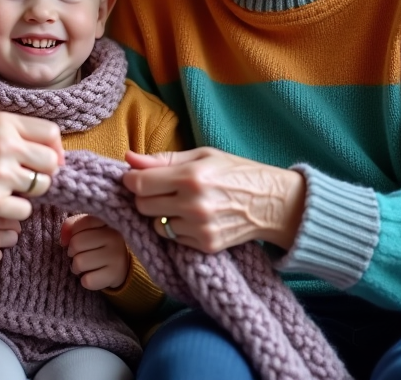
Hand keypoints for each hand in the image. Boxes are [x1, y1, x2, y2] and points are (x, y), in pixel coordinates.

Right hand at [0, 112, 63, 222]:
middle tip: (25, 178)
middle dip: (42, 173)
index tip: (47, 161)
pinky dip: (15, 211)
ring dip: (30, 193)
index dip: (55, 149)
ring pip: (42, 186)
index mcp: (3, 123)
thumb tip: (57, 154)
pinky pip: (26, 210)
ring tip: (9, 189)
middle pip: (51, 162)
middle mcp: (3, 145)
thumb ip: (19, 134)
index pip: (51, 132)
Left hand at [61, 214, 130, 290]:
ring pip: (79, 263)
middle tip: (78, 255)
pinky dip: (85, 281)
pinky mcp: (114, 275)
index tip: (72, 240)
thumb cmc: (98, 245)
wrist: (122, 266)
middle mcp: (114, 237)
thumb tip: (63, 240)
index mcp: (106, 222)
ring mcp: (116, 256)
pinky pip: (87, 280)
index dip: (71, 233)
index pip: (82, 223)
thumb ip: (72, 226)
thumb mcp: (88, 230)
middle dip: (71, 252)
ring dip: (76, 268)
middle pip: (76, 243)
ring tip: (84, 266)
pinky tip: (92, 276)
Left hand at [122, 147, 305, 253]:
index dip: (131, 180)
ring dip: (161, 215)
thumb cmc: (236, 172)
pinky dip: (177, 229)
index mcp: (191, 176)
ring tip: (180, 204)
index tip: (135, 177)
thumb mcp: (202, 156)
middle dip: (145, 197)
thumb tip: (129, 158)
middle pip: (143, 206)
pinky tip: (193, 218)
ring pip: (156, 225)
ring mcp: (200, 228)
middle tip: (160, 190)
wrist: (272, 203)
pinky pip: (173, 239)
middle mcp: (193, 204)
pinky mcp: (206, 245)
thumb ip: (163, 159)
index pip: (140, 183)